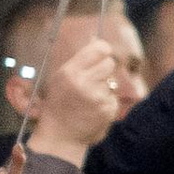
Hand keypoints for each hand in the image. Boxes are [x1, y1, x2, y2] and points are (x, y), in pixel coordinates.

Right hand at [28, 34, 120, 165]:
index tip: (101, 54)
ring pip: (112, 81)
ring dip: (104, 87)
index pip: (100, 49)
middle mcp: (84, 83)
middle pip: (109, 63)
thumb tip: (96, 37)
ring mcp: (97, 97)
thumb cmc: (59, 103)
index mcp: (70, 72)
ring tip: (89, 99)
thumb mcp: (61, 77)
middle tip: (93, 80)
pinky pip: (114, 97)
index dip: (103, 50)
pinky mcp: (108, 110)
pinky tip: (93, 110)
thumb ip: (80, 59)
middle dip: (104, 69)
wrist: (60, 136)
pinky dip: (107, 102)